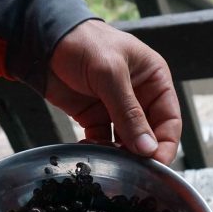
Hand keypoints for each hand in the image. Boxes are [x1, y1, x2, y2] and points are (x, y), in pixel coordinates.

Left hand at [46, 20, 181, 164]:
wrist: (43, 42)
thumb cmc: (84, 43)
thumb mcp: (110, 74)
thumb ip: (129, 112)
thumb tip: (148, 148)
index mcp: (154, 80)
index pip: (170, 119)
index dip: (165, 144)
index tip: (156, 165)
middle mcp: (139, 96)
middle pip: (150, 135)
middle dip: (142, 153)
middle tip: (131, 169)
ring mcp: (116, 109)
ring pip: (127, 142)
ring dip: (120, 154)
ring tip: (110, 162)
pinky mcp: (94, 117)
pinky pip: (103, 141)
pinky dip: (99, 150)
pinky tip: (91, 151)